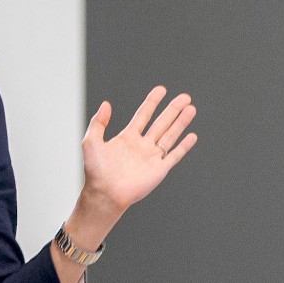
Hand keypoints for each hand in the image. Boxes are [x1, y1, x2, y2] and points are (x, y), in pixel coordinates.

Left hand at [80, 86, 198, 212]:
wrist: (104, 193)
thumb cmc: (95, 171)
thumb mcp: (91, 142)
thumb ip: (98, 122)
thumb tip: (106, 104)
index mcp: (127, 138)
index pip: (143, 115)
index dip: (152, 102)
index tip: (161, 89)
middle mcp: (142, 145)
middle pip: (161, 123)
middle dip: (173, 109)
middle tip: (185, 96)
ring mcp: (151, 157)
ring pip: (170, 135)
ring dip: (181, 122)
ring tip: (191, 109)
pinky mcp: (159, 170)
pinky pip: (174, 155)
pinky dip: (183, 146)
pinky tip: (192, 136)